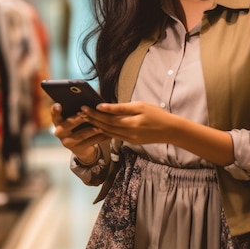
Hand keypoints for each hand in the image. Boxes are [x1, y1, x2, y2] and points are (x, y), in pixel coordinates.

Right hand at [50, 103, 107, 163]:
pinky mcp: (77, 150)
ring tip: (101, 126)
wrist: (81, 146)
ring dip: (92, 130)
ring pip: (81, 134)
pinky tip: (108, 134)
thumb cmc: (79, 125)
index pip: (54, 114)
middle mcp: (59, 132)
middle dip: (79, 119)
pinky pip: (90, 143)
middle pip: (69, 124)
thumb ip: (79, 111)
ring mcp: (67, 142)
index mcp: (58, 120)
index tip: (59, 105)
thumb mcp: (76, 118)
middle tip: (87, 114)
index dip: (55, 110)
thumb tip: (90, 102)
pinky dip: (100, 138)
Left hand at [82, 101, 234, 165]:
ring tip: (85, 119)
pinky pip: (114, 136)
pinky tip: (97, 126)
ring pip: (108, 133)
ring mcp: (129, 139)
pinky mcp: (130, 141)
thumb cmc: (156, 114)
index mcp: (130, 124)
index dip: (94, 113)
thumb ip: (121, 108)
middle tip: (79, 113)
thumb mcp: (139, 106)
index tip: (84, 107)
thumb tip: (103, 106)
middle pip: (105, 126)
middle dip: (91, 120)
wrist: (170, 130)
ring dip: (96, 126)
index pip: (107, 119)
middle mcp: (128, 134)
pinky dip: (104, 131)